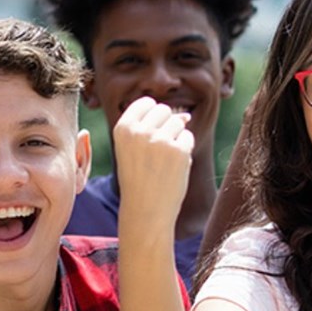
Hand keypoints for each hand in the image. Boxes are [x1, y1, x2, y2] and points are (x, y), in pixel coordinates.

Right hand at [113, 97, 193, 229]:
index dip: (152, 116)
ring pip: (179, 122)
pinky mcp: (179, 150)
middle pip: (164, 110)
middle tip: (156, 150)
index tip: (149, 135)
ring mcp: (160, 140)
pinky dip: (185, 150)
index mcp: (123, 128)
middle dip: (166, 125)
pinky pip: (188, 137)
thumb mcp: (134, 148)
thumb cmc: (140, 177)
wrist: (146, 208)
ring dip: (176, 138)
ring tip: (163, 159)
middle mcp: (139, 131)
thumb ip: (153, 127)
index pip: (146, 103)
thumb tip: (185, 115)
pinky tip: (173, 165)